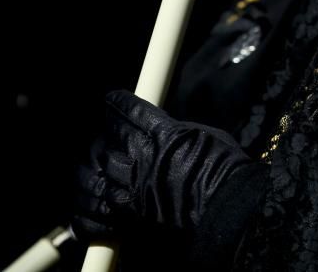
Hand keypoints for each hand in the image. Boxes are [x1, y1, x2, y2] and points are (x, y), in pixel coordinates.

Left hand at [72, 89, 251, 241]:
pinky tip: (88, 206)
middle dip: (102, 136)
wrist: (230, 208)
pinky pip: (98, 214)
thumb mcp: (204, 135)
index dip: (117, 103)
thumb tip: (167, 128)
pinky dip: (88, 211)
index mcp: (163, 134)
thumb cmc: (226, 169)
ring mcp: (135, 190)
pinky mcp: (132, 218)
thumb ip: (177, 131)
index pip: (128, 111)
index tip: (112, 100)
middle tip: (103, 136)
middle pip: (107, 141)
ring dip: (88, 170)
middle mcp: (144, 160)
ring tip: (88, 168)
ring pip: (94, 176)